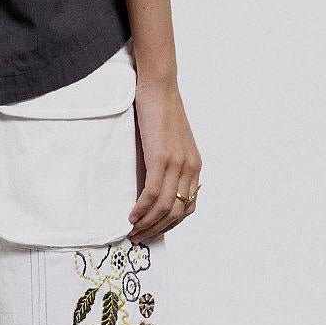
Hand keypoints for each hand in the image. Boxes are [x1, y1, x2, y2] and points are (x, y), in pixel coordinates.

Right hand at [130, 74, 200, 242]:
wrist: (158, 87)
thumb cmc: (158, 111)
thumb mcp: (168, 143)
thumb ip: (165, 164)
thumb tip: (149, 186)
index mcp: (194, 166)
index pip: (187, 208)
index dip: (169, 225)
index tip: (152, 231)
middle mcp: (190, 169)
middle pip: (177, 213)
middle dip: (157, 230)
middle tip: (138, 237)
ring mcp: (177, 164)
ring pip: (165, 207)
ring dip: (147, 224)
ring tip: (132, 231)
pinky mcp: (162, 158)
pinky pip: (153, 194)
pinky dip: (142, 210)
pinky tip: (131, 216)